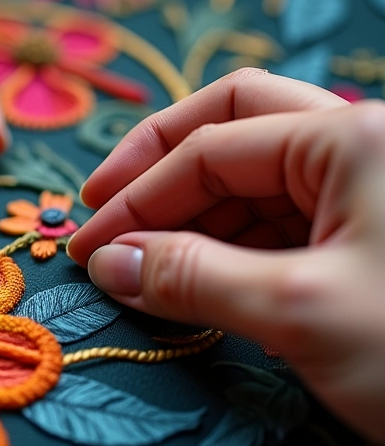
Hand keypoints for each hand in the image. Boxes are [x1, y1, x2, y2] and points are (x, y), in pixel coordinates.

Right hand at [68, 68, 384, 444]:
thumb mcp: (300, 312)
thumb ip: (191, 277)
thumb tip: (109, 263)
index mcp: (349, 137)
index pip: (211, 146)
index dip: (136, 193)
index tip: (88, 243)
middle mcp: (356, 147)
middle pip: (231, 133)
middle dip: (158, 176)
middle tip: (103, 221)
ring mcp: (362, 192)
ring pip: (251, 184)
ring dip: (188, 218)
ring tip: (140, 264)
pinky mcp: (363, 238)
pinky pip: (276, 225)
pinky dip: (225, 248)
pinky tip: (192, 279)